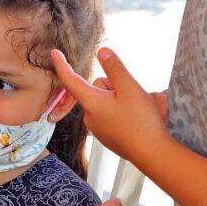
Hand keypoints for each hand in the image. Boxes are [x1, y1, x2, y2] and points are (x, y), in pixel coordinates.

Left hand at [51, 47, 168, 164]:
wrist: (152, 153)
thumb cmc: (141, 120)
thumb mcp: (130, 88)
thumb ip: (115, 68)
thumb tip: (101, 51)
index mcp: (91, 102)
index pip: (70, 80)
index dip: (62, 64)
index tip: (55, 53)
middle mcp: (89, 117)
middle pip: (95, 90)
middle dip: (111, 87)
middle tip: (130, 95)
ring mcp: (97, 129)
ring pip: (103, 102)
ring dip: (116, 100)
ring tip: (135, 109)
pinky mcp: (107, 137)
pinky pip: (108, 116)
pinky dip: (119, 113)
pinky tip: (133, 120)